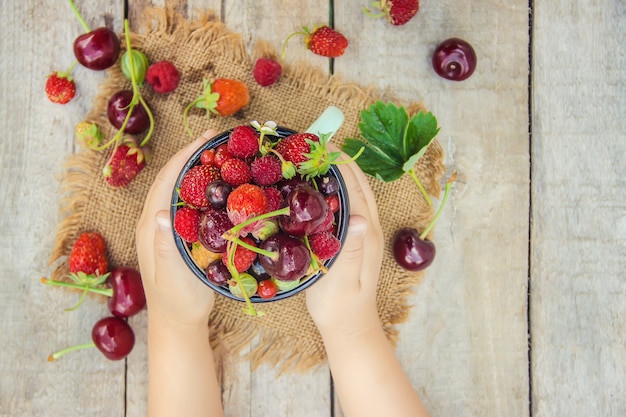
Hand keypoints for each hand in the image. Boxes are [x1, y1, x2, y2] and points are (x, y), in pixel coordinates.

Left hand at [135, 130, 217, 326]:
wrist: (176, 322)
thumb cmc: (179, 302)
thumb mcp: (174, 276)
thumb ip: (164, 246)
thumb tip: (160, 213)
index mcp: (151, 227)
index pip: (166, 181)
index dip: (185, 156)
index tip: (207, 139)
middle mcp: (153, 223)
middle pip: (169, 179)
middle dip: (190, 155)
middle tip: (217, 139)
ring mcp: (161, 228)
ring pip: (175, 188)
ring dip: (193, 167)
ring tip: (217, 154)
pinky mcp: (171, 235)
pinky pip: (182, 201)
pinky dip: (196, 185)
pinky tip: (212, 185)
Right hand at [305, 154, 384, 338]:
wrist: (349, 326)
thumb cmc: (340, 307)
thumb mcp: (342, 281)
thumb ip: (353, 252)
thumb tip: (361, 219)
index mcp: (366, 235)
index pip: (356, 190)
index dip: (341, 165)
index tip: (324, 144)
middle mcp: (369, 230)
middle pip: (359, 186)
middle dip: (342, 161)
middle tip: (318, 142)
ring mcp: (365, 234)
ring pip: (356, 194)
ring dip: (342, 172)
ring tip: (319, 156)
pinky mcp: (357, 240)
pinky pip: (350, 205)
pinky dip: (339, 188)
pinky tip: (321, 187)